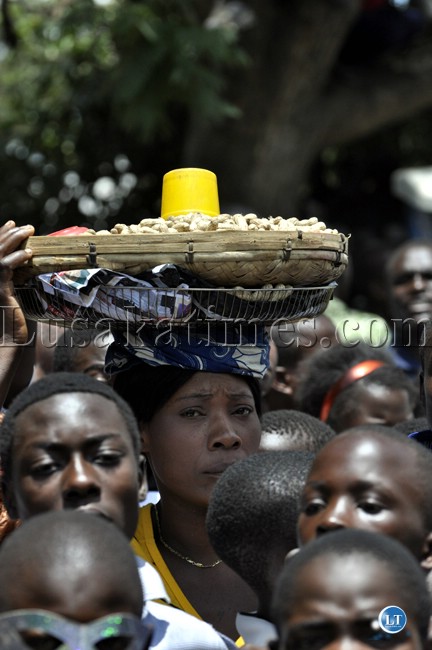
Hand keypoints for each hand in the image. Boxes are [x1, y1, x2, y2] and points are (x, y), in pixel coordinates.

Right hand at [0, 220, 33, 344]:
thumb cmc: (14, 319)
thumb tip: (30, 262)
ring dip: (14, 239)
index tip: (13, 224)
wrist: (9, 339)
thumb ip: (17, 278)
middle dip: (9, 233)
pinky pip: (5, 268)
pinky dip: (17, 258)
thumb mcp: (16, 293)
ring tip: (29, 231)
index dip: (1, 234)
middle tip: (26, 226)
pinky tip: (29, 254)